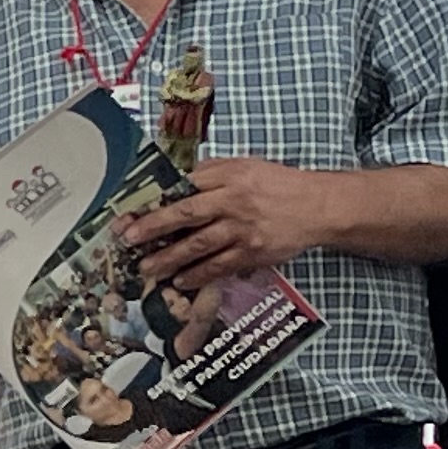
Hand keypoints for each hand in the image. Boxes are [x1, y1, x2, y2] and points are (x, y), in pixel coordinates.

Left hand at [126, 157, 331, 289]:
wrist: (318, 206)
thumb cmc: (279, 184)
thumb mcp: (246, 166)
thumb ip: (212, 173)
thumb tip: (176, 181)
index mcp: (229, 176)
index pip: (184, 186)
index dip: (157, 200)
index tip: (133, 211)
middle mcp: (234, 201)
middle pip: (186, 214)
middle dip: (153, 228)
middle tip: (129, 240)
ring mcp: (243, 229)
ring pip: (199, 246)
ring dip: (169, 259)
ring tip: (147, 268)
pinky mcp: (253, 252)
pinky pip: (219, 266)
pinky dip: (197, 275)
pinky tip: (180, 281)